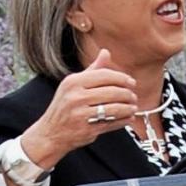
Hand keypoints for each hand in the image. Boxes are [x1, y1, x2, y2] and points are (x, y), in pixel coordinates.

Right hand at [20, 50, 137, 168]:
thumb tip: (106, 53)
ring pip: (114, 108)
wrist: (52, 133)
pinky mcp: (88, 129)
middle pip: (112, 92)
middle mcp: (76, 97)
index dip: (121, 78)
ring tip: (133, 107)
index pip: (104, 75)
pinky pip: (112, 123)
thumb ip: (92, 70)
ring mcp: (82, 114)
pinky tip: (128, 118)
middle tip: (133, 96)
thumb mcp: (73, 85)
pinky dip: (123, 121)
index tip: (131, 82)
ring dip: (128, 108)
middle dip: (127, 94)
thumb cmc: (64, 107)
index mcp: (73, 82)